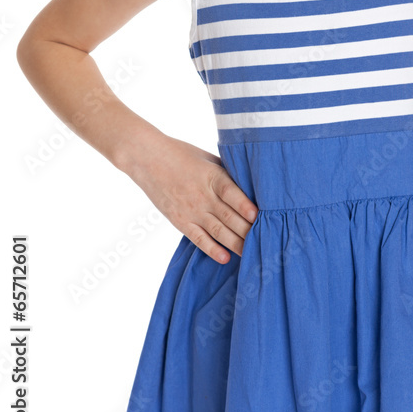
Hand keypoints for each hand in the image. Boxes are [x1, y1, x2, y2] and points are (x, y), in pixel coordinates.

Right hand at [130, 134, 257, 264]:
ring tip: (251, 253)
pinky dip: (212, 249)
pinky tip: (225, 257)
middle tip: (265, 241)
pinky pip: (198, 239)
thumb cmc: (181, 154)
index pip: (232, 194)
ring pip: (218, 231)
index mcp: (212, 176)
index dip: (246, 206)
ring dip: (235, 244)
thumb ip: (226, 172)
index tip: (259, 216)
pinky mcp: (180, 220)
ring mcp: (191, 210)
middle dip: (248, 231)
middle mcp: (203, 195)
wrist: (147, 158)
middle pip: (229, 217)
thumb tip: (248, 184)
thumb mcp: (208, 158)